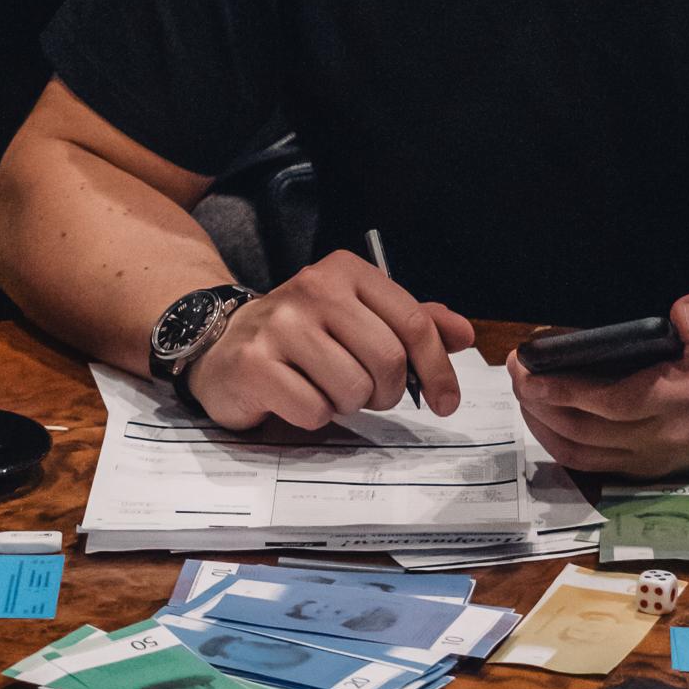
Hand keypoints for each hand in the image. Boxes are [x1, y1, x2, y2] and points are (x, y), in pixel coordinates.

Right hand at [186, 251, 475, 429]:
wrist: (224, 343)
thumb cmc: (305, 334)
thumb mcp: (360, 315)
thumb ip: (413, 322)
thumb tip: (464, 335)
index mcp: (346, 271)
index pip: (413, 322)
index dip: (438, 369)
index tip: (447, 403)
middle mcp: (314, 289)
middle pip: (388, 360)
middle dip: (388, 391)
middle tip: (371, 394)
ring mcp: (281, 324)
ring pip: (353, 389)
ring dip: (349, 404)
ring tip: (328, 389)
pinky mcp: (254, 363)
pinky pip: (314, 411)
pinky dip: (315, 417)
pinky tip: (298, 397)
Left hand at [509, 290, 688, 477]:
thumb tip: (683, 315)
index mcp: (681, 398)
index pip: (608, 401)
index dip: (562, 389)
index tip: (528, 368)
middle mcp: (663, 436)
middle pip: (585, 430)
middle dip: (539, 403)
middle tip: (515, 372)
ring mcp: (656, 459)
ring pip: (584, 454)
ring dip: (545, 428)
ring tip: (522, 395)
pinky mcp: (654, 469)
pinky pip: (597, 466)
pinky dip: (564, 448)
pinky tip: (548, 423)